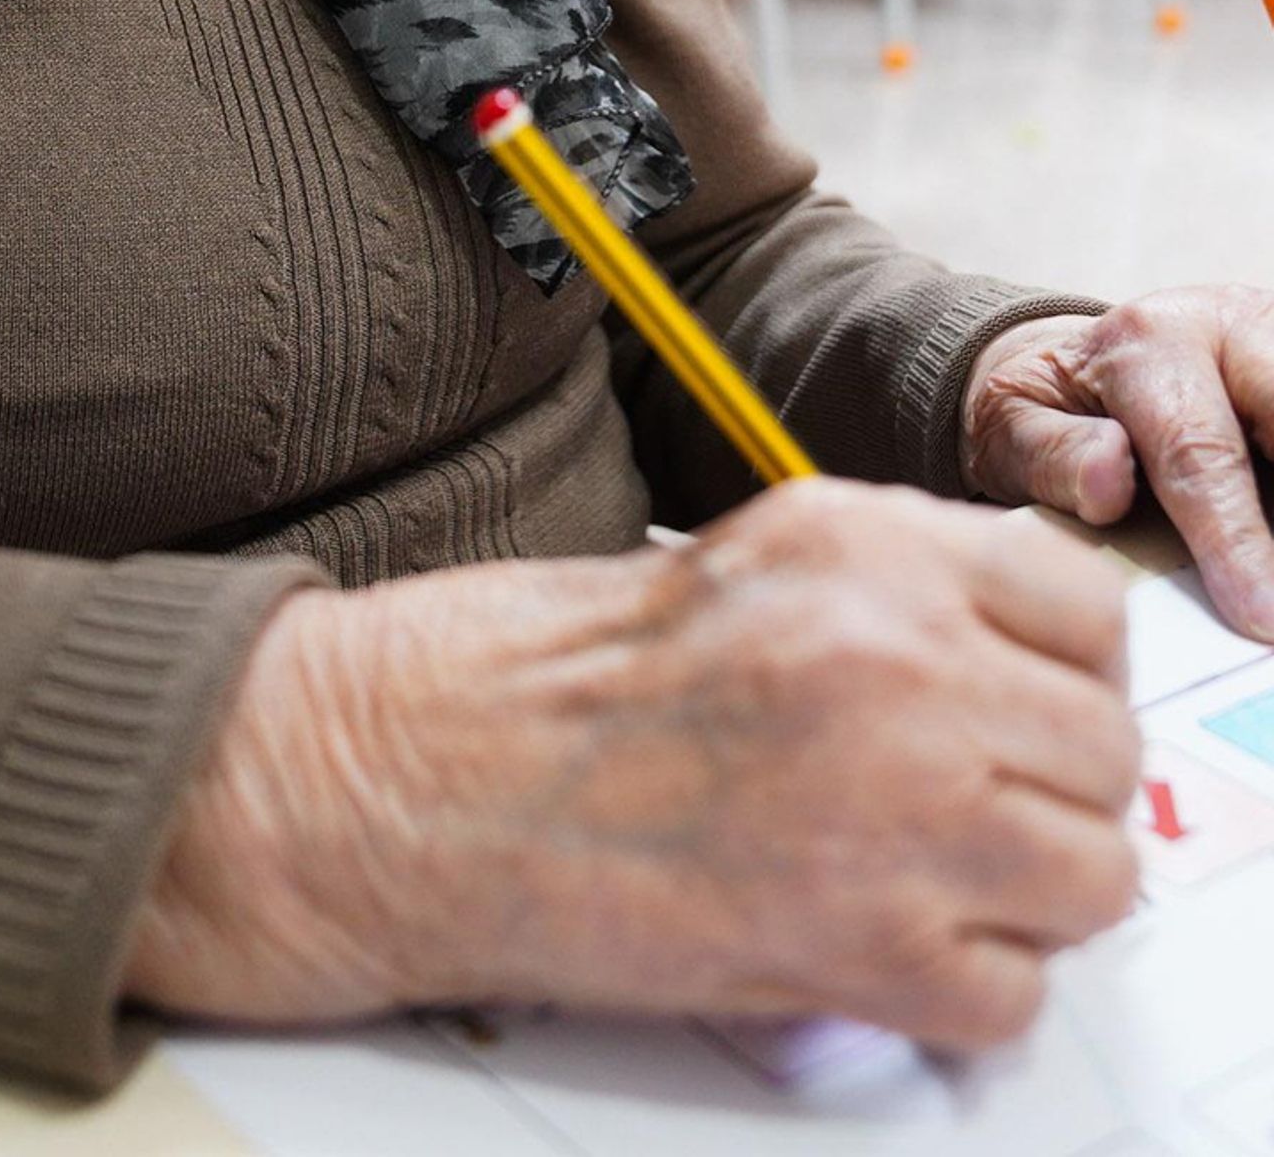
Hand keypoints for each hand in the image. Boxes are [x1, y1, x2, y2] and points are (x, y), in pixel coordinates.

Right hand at [125, 481, 1136, 1050]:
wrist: (440, 773)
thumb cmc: (568, 675)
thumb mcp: (767, 558)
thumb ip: (910, 589)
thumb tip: (1029, 661)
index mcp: (874, 548)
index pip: (1092, 611)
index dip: (1072, 675)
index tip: (1037, 709)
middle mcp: (902, 661)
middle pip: (1104, 749)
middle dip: (1053, 790)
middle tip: (982, 810)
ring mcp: (899, 805)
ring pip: (1092, 875)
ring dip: (1027, 896)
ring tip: (937, 883)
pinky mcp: (865, 945)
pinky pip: (1011, 996)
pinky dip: (963, 994)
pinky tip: (883, 947)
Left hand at [961, 287, 1273, 639]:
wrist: (1079, 359)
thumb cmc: (1047, 408)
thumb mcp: (1014, 428)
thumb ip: (1053, 456)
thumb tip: (1108, 481)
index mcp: (1147, 343)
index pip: (1200, 452)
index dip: (1235, 541)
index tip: (1262, 617)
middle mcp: (1224, 326)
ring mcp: (1269, 334)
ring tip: (1269, 576)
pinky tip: (1268, 532)